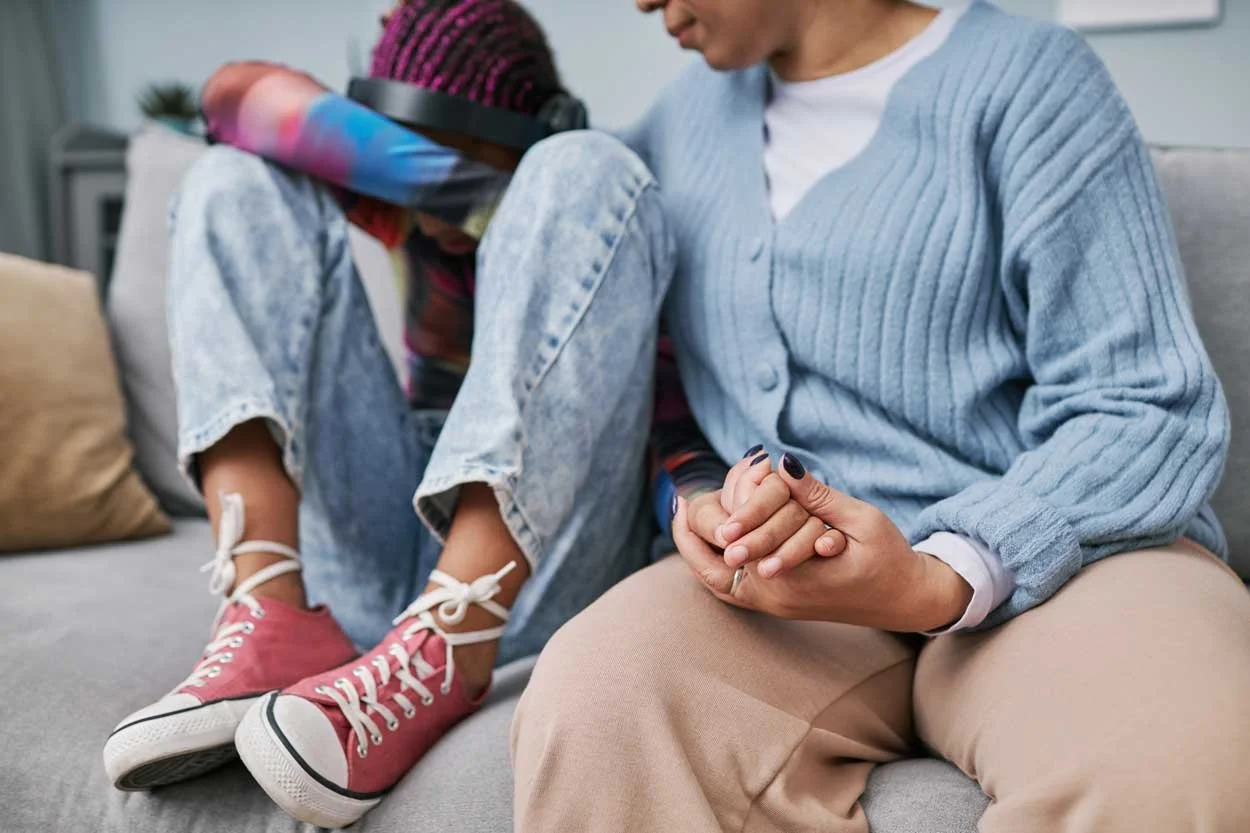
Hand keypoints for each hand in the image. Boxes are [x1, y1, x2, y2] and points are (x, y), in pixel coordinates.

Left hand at [673, 453, 973, 631]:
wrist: (904, 600)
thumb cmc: (887, 557)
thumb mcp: (859, 519)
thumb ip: (817, 494)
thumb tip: (783, 464)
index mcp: (793, 575)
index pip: (737, 542)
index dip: (716, 516)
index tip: (692, 495)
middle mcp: (777, 596)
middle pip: (715, 568)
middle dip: (694, 536)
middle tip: (678, 504)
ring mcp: (776, 605)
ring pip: (719, 584)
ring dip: (698, 552)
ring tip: (681, 520)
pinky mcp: (781, 605)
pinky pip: (732, 590)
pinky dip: (712, 567)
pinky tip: (706, 541)